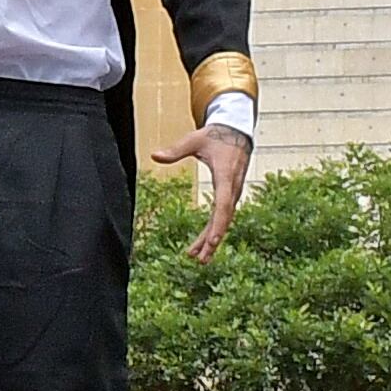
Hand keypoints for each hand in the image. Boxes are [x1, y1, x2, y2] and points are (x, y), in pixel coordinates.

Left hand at [150, 125, 251, 261]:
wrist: (236, 132)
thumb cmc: (216, 136)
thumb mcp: (194, 140)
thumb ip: (175, 149)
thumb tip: (154, 156)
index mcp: (226, 176)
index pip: (223, 205)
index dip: (218, 224)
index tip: (213, 241)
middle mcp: (233, 189)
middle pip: (224, 219)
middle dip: (212, 240)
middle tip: (200, 258)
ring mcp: (233, 193)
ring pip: (223, 221)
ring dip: (212, 239)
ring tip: (200, 258)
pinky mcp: (230, 195)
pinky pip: (223, 216)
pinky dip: (214, 230)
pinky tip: (205, 243)